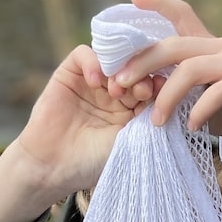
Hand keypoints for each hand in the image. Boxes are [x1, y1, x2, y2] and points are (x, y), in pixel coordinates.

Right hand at [0, 45, 156, 221]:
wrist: (53, 166)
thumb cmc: (92, 161)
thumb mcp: (128, 140)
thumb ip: (146, 116)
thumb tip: (168, 92)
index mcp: (131, 111)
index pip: (150, 85)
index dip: (156, 85)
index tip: (158, 95)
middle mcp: (113, 94)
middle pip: (134, 69)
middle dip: (141, 76)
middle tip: (140, 91)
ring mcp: (91, 83)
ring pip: (112, 60)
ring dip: (119, 70)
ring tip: (116, 90)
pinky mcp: (68, 75)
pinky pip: (84, 54)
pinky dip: (93, 62)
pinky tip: (95, 81)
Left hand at [120, 0, 221, 203]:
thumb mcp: (197, 99)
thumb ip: (174, 90)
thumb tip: (137, 92)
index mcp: (207, 46)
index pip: (182, 13)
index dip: (158, 3)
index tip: (134, 0)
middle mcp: (220, 46)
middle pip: (173, 45)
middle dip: (142, 64)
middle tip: (121, 84)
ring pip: (190, 69)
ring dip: (167, 96)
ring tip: (156, 121)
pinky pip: (216, 92)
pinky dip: (200, 110)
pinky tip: (191, 127)